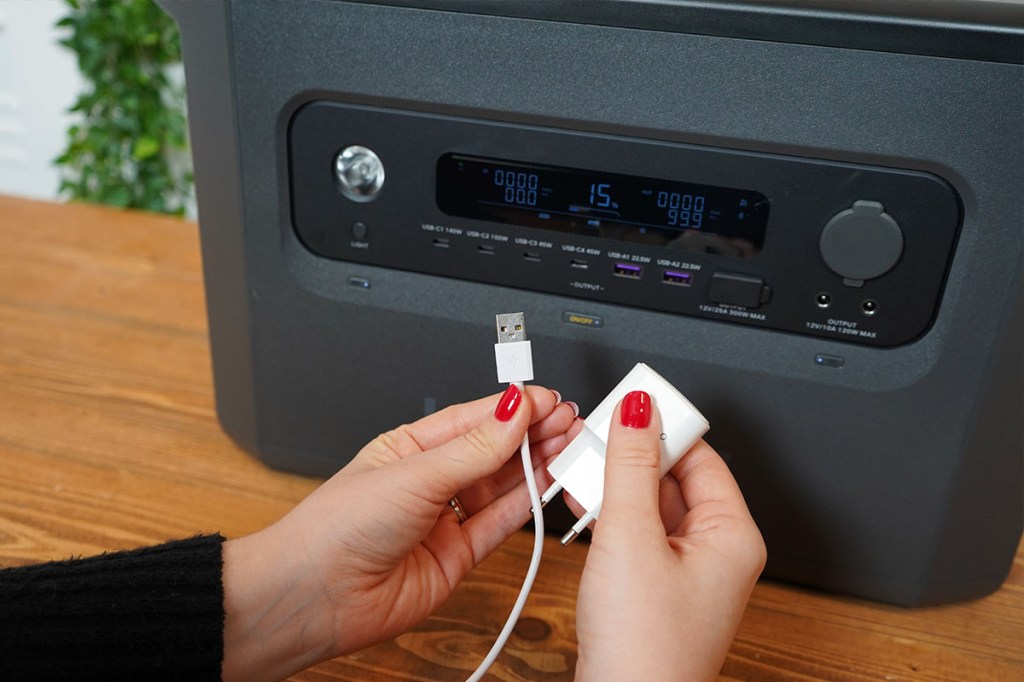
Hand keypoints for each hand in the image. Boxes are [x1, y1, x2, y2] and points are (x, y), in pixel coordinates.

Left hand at [221, 385, 580, 680]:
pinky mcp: (456, 557)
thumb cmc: (336, 529)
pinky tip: (547, 482)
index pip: (471, 419)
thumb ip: (473, 449)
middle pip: (492, 450)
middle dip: (531, 433)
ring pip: (501, 485)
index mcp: (408, 448)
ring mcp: (444, 520)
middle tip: (568, 419)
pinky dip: (527, 504)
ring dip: (535, 464)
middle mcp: (428, 482)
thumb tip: (512, 410)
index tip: (546, 398)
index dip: (511, 408)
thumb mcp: (413, 475)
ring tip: (568, 445)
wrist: (316, 598)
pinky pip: (499, 524)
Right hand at [574, 391, 765, 681]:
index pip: (700, 454)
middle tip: (592, 438)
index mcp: (731, 534)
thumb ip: (631, 465)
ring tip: (578, 470)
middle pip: (673, 475)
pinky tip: (580, 503)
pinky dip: (609, 513)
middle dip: (628, 455)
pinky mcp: (656, 586)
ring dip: (613, 483)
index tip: (626, 406)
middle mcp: (715, 550)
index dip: (662, 425)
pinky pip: (636, 531)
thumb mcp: (631, 536)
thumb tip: (640, 409)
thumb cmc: (645, 648)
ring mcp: (685, 570)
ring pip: (650, 502)